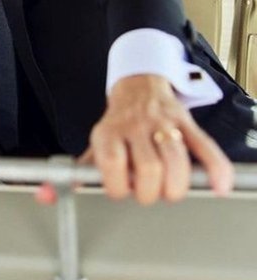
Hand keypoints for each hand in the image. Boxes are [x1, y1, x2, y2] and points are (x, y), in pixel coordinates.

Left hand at [82, 74, 233, 203]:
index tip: (121, 191)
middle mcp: (134, 126)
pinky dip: (215, 169)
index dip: (117, 184)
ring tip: (170, 191)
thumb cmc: (119, 122)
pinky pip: (204, 146)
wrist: (139, 86)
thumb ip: (86, 168)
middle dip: (149, 191)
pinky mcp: (186, 122)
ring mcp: (162, 123)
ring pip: (175, 160)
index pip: (112, 161)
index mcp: (108, 132)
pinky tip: (217, 186)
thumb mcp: (98, 141)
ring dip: (176, 185)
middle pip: (148, 166)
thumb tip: (63, 190)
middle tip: (148, 193)